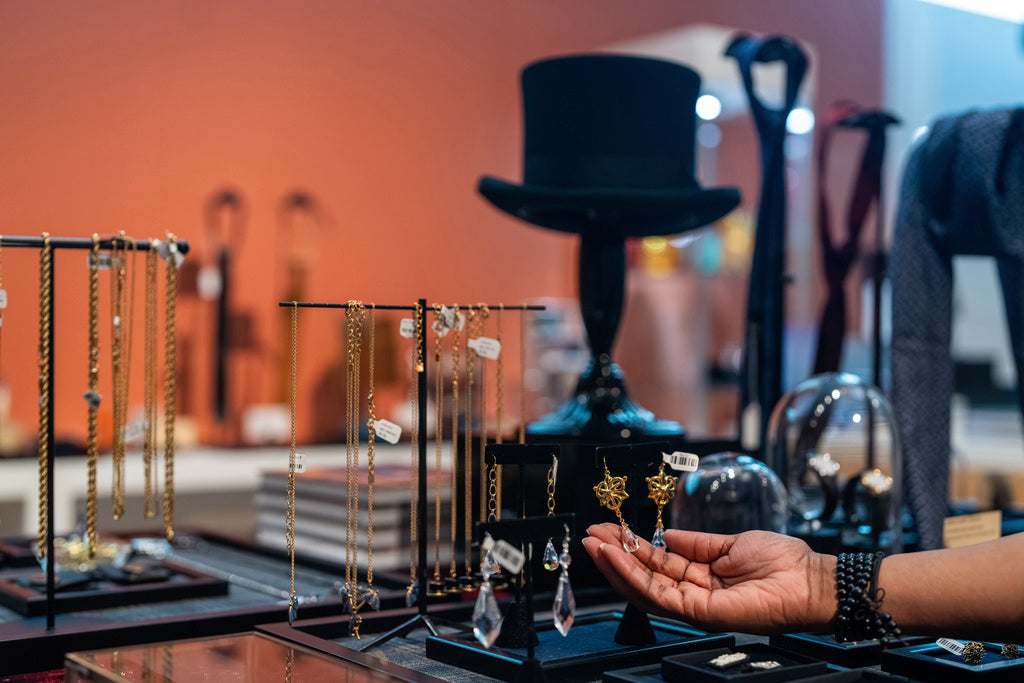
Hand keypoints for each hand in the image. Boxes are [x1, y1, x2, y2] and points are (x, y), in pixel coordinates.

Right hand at [582, 523, 835, 633]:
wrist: (810, 579)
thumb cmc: (782, 562)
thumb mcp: (730, 543)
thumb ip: (696, 543)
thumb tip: (666, 534)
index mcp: (702, 576)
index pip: (658, 564)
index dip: (632, 548)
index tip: (609, 530)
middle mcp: (694, 593)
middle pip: (644, 577)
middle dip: (615, 556)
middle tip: (590, 536)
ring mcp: (696, 605)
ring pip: (644, 589)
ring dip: (616, 566)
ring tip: (593, 545)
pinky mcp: (700, 613)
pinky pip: (659, 595)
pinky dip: (634, 576)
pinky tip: (617, 557)